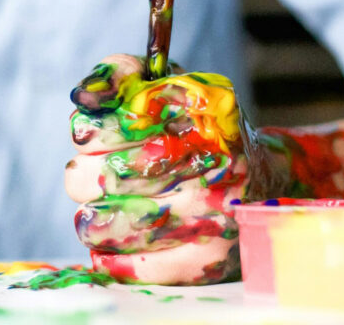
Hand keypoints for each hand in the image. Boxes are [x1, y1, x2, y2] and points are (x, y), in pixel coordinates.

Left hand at [64, 54, 248, 284]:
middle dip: (84, 175)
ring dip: (92, 219)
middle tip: (94, 175)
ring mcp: (214, 212)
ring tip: (96, 210)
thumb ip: (116, 76)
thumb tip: (82, 96)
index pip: (116, 123)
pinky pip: (141, 267)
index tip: (86, 138)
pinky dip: (111, 258)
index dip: (88, 133)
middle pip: (106, 175)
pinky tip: (106, 247)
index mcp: (199, 109)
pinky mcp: (210, 258)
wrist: (261, 177)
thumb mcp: (160, 84)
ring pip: (114, 225)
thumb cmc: (189, 126)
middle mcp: (212, 160)